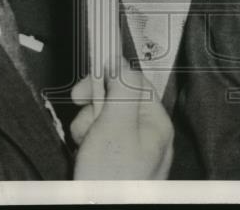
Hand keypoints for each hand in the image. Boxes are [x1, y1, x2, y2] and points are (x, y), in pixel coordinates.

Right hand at [71, 59, 172, 179]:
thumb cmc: (113, 178)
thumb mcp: (117, 125)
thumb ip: (121, 89)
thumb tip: (120, 60)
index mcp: (155, 122)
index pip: (134, 82)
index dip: (108, 79)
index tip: (85, 86)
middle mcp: (146, 134)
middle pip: (114, 99)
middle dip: (94, 110)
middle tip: (89, 127)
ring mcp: (129, 149)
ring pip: (100, 118)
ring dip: (86, 128)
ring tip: (86, 148)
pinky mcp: (112, 162)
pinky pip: (95, 139)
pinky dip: (85, 143)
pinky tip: (84, 156)